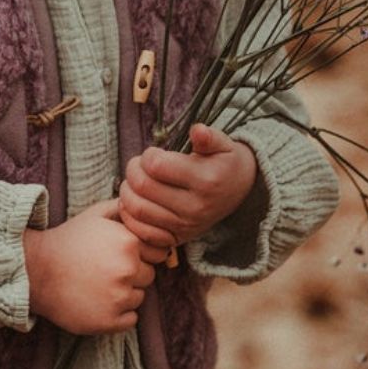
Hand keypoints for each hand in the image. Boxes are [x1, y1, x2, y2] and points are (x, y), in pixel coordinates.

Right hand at [23, 199, 154, 334]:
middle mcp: (128, 269)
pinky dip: (119, 314)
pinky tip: (98, 302)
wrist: (36, 271)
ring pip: (139, 298)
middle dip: (131, 273)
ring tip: (98, 285)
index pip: (154, 253)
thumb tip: (142, 208)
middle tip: (104, 269)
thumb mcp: (95, 214)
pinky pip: (131, 319)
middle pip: (148, 276)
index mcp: (128, 242)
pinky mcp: (111, 321)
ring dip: (124, 294)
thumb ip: (123, 208)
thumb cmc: (68, 240)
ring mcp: (119, 297)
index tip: (113, 254)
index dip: (135, 253)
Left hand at [118, 123, 257, 260]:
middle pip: (143, 187)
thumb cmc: (224, 163)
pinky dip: (129, 216)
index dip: (148, 154)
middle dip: (133, 170)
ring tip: (135, 181)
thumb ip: (208, 136)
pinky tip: (134, 201)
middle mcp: (195, 207)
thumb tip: (197, 130)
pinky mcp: (177, 238)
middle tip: (139, 165)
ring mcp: (185, 226)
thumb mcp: (224, 144)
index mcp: (206, 180)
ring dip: (127, 191)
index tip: (154, 153)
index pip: (156, 165)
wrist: (240, 192)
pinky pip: (142, 231)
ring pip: (138, 209)